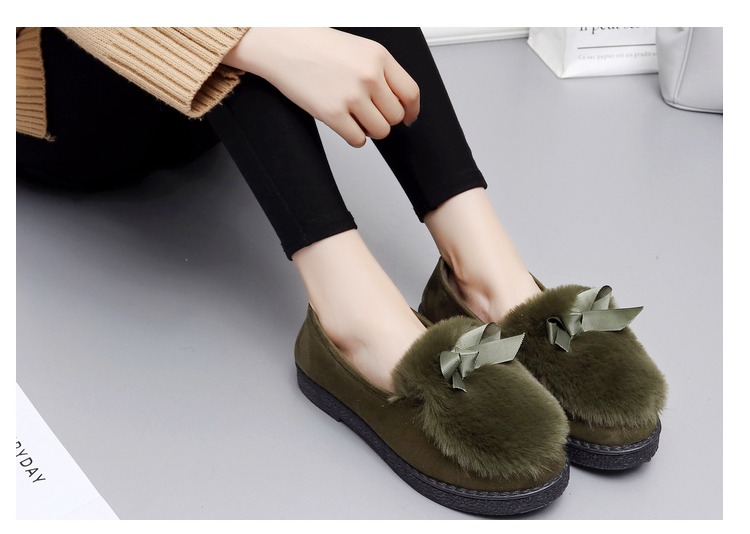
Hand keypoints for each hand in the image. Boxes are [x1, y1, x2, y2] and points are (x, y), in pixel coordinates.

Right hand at [222, 28, 419, 146]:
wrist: (280, 43)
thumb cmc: (315, 45)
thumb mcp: (358, 49)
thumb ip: (381, 72)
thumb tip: (400, 103)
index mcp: (379, 57)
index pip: (411, 93)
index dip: (411, 110)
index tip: (409, 117)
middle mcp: (369, 76)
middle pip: (395, 116)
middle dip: (384, 118)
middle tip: (369, 112)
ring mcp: (352, 95)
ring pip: (380, 131)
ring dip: (370, 129)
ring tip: (354, 117)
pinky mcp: (333, 113)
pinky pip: (358, 139)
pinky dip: (354, 137)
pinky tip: (344, 124)